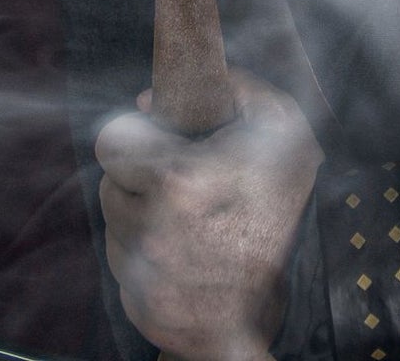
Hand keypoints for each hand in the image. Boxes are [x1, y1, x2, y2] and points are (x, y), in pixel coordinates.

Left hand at [96, 69, 322, 360]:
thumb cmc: (281, 203)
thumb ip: (229, 86)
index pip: (111, 143)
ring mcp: (148, 280)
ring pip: (114, 234)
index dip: (134, 139)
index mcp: (180, 182)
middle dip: (135, 185)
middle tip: (174, 189)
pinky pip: (124, 276)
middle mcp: (155, 235)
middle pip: (108, 190)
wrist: (290, 294)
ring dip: (139, 227)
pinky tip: (184, 265)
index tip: (156, 148)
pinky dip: (147, 269)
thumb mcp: (278, 124)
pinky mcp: (144, 313)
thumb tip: (149, 100)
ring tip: (185, 228)